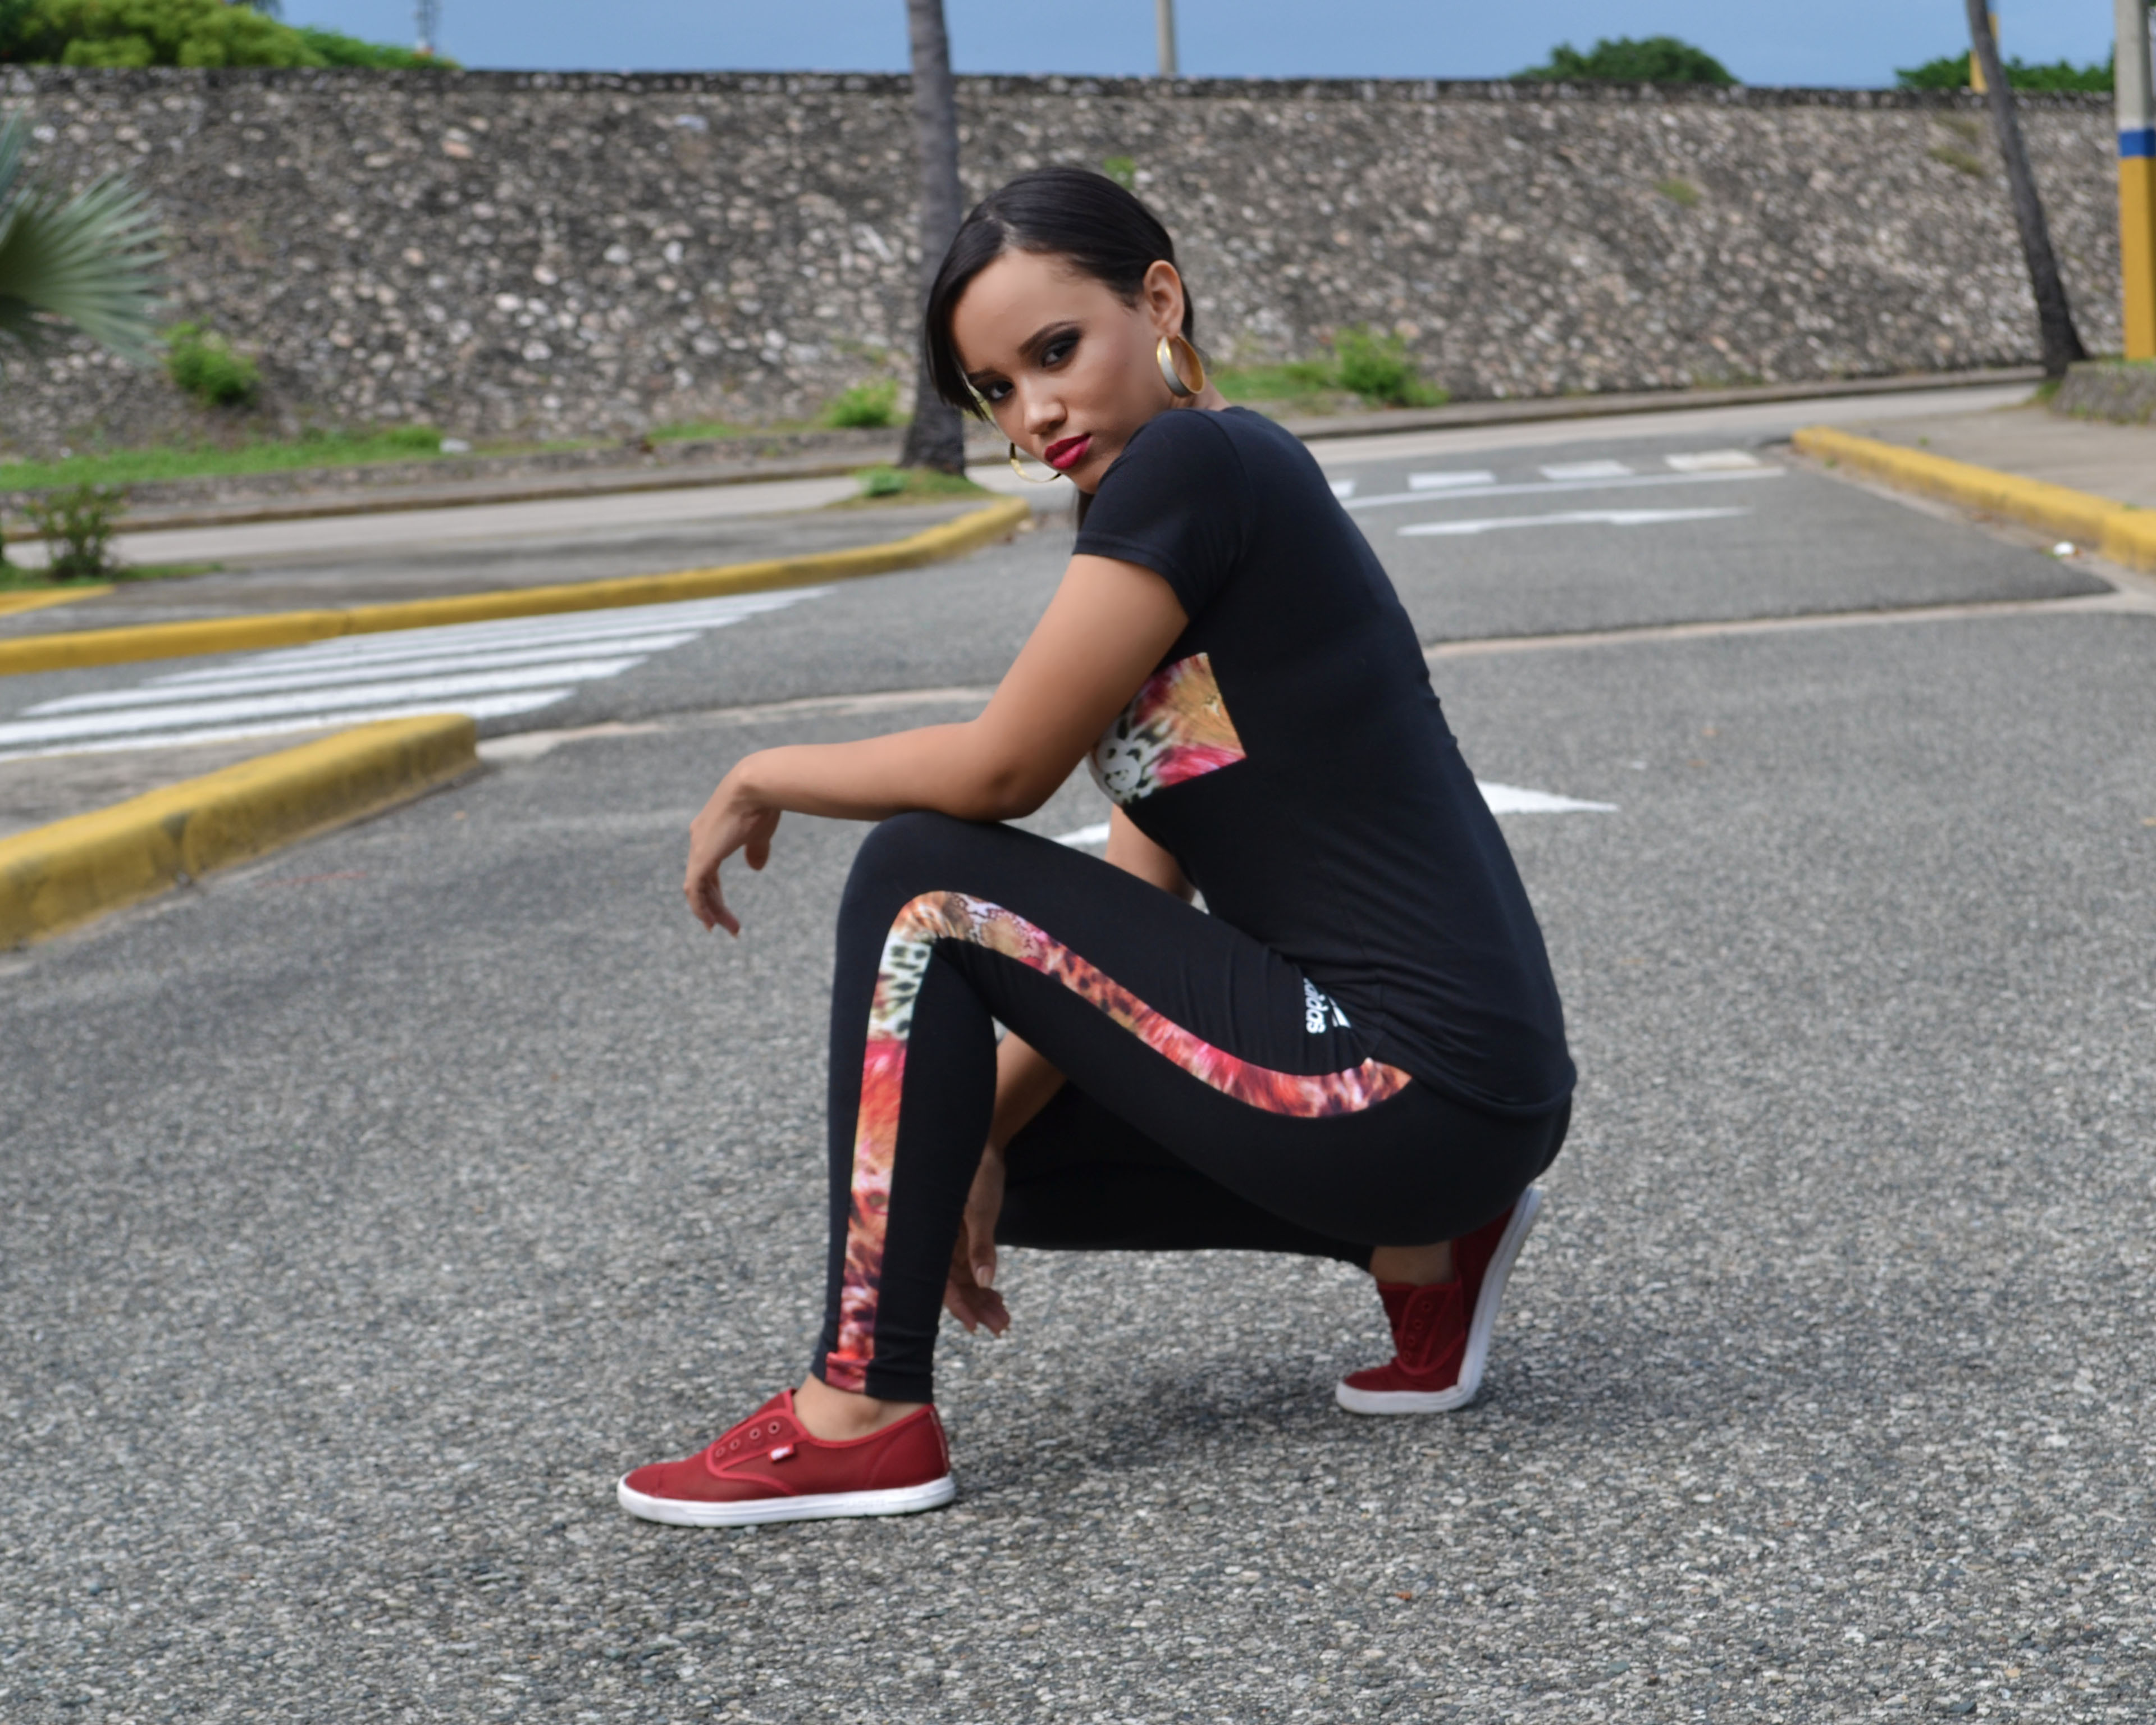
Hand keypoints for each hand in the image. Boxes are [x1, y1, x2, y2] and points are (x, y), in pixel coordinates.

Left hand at [684, 769, 780, 934]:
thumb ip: (755, 850)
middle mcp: (699, 840)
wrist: (757, 786)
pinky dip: (701, 908)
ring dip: (712, 911)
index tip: (723, 910)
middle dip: (714, 906)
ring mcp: (698, 848)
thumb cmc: (762, 802)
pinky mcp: (702, 857)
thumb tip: (755, 867)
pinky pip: (695, 890)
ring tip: (730, 928)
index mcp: (709, 832)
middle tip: (728, 927)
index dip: (713, 891)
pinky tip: (711, 922)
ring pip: (697, 889)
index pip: (705, 868)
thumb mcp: (759, 831)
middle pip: (701, 882)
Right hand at [942, 1146, 1009, 1335]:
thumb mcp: (981, 1210)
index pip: (939, 1282)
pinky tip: (998, 1296)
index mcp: (932, 1238)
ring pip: (963, 1280)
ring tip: (1004, 1319)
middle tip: (1001, 1327)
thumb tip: (984, 1282)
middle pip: (953, 1285)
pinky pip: (969, 1267)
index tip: (975, 1326)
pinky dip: (984, 1283)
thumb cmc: (976, 1173)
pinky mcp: (960, 1238)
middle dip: (977, 1308)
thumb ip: (981, 1246)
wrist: (982, 1147)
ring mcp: (948, 1242)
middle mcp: (936, 1244)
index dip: (957, 1306)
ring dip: (982, 1300)